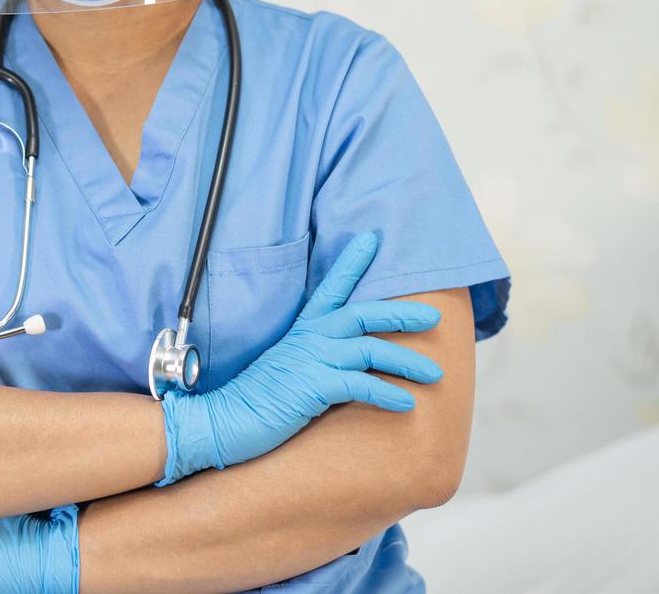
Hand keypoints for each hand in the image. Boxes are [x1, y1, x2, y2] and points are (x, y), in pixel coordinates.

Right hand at [157, 230, 444, 485]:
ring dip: (407, 361)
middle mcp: (309, 339)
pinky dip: (387, 393)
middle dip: (401, 313)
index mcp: (301, 331)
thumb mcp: (287, 367)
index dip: (352, 262)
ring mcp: (310, 360)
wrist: (223, 420)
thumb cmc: (255, 398)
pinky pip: (361, 385)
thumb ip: (313, 357)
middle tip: (433, 315)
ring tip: (434, 373)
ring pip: (370, 349)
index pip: (330, 288)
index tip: (372, 239)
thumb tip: (346, 361)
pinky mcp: (313, 386)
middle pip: (362, 313)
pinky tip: (407, 403)